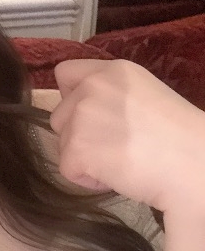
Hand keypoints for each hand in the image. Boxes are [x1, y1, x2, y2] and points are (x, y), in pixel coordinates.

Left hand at [49, 58, 204, 213]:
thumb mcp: (146, 95)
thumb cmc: (179, 138)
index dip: (72, 98)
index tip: (91, 117)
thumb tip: (84, 110)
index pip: (65, 73)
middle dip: (78, 134)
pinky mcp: (77, 147)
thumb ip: (110, 95)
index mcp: (113, 71)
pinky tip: (118, 175)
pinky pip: (68, 169)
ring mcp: (82, 116)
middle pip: (59, 115)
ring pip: (62, 143)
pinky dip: (88, 179)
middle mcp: (92, 87)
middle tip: (114, 146)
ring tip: (121, 161)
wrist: (193, 165)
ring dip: (84, 157)